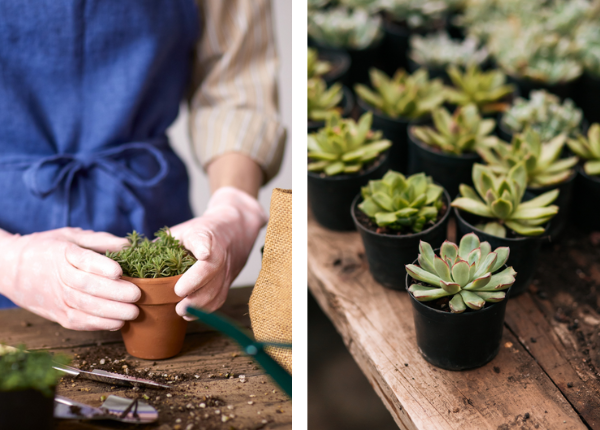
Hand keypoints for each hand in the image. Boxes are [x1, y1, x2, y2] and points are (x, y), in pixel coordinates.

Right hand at [0, 228, 140, 330]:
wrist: (9, 269)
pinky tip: (117, 323)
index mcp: (62, 253)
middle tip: (136, 294)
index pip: (82, 260)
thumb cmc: (46, 249)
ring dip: (110, 312)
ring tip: (133, 312)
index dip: (101, 266)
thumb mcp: (70, 236)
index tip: (119, 271)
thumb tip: (129, 245)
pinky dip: (98, 324)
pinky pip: (78, 322)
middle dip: (114, 292)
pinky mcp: (57, 314)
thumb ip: (100, 240)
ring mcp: (57, 298)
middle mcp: (58, 277)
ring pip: (83, 307)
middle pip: (86, 286)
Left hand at [170, 186, 266, 316]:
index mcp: (206, 235)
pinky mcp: (229, 281)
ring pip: (218, 289)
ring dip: (201, 304)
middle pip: (212, 273)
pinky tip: (191, 314)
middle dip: (195, 290)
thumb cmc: (201, 231)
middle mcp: (220, 252)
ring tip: (181, 312)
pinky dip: (206, 309)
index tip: (187, 275)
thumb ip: (161, 243)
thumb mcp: (182, 229)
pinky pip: (220, 298)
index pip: (204, 243)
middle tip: (178, 303)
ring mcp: (227, 269)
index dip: (200, 255)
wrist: (235, 229)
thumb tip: (130, 258)